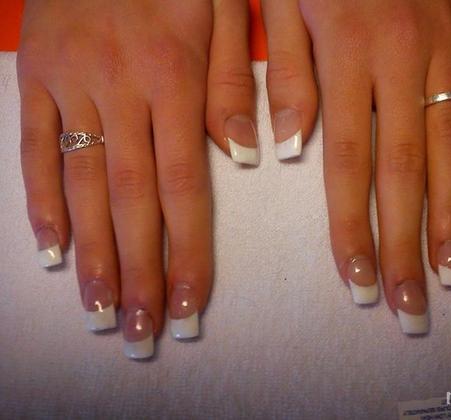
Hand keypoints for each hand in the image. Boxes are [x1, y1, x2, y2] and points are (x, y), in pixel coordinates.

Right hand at [18, 0, 255, 357]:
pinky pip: (33, 146)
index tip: (191, 304)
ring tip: (100, 309)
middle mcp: (121, 90)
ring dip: (92, 253)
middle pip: (132, 202)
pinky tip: (52, 249)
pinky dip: (41, 200)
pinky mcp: (34, 74)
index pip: (184, 188)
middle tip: (141, 330)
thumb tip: (244, 155)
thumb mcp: (222, 10)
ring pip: (83, 184)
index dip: (187, 253)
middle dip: (139, 273)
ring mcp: (71, 83)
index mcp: (174, 78)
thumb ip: (231, 84)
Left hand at [261, 0, 450, 333]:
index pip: (346, 163)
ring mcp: (448, 48)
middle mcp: (403, 59)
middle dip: (404, 244)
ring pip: (450, 146)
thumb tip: (291, 150)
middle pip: (402, 171)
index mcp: (349, 55)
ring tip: (449, 271)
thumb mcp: (285, 0)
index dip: (352, 227)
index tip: (357, 278)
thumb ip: (289, 76)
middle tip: (408, 304)